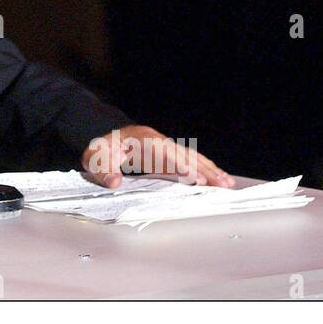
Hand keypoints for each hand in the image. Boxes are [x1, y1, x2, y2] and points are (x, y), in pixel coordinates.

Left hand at [80, 125, 234, 188]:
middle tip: (221, 184)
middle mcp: (158, 141)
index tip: (193, 177)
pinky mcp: (170, 156)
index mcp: (141, 140)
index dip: (179, 164)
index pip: (164, 152)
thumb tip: (114, 181)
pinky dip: (206, 170)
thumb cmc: (101, 150)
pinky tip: (219, 178)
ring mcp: (166, 147)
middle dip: (203, 169)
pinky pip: (191, 162)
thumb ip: (102, 169)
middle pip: (184, 154)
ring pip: (192, 157)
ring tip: (227, 183)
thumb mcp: (95, 158)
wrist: (106, 140)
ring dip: (210, 170)